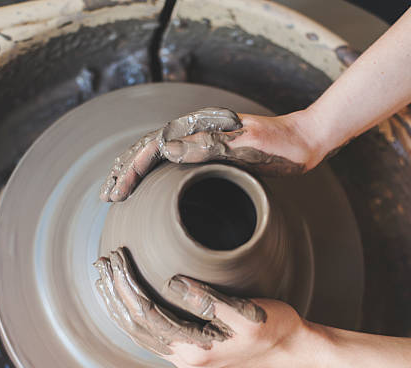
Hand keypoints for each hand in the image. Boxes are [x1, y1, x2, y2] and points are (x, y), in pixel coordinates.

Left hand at [94, 247, 304, 367]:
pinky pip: (152, 333)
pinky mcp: (191, 350)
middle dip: (116, 293)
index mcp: (195, 349)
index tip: (116, 259)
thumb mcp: (246, 311)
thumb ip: (208, 300)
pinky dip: (135, 315)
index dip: (128, 286)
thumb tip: (172, 282)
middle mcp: (185, 358)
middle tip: (101, 264)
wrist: (291, 349)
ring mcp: (187, 357)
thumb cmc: (273, 328)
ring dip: (120, 305)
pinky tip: (129, 302)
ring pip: (140, 332)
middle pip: (136, 325)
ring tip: (104, 281)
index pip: (146, 314)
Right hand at [99, 108, 325, 201]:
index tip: (116, 193)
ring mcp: (201, 142)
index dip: (131, 170)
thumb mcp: (249, 145)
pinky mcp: (209, 153)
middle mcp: (195, 132)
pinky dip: (154, 174)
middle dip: (124, 172)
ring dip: (134, 172)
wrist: (304, 142)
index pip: (152, 147)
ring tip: (116, 191)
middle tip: (106, 196)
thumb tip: (167, 150)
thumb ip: (210, 146)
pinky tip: (149, 187)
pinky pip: (172, 163)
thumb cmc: (281, 145)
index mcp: (199, 127)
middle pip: (147, 149)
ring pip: (156, 156)